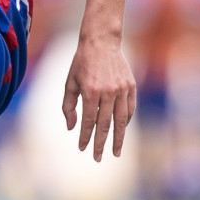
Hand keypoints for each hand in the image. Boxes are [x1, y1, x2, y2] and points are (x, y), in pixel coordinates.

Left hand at [61, 32, 135, 161]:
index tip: (82, 148)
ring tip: (116, 152)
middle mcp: (107, 92)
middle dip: (101, 143)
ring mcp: (121, 89)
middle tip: (98, 158)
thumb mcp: (69, 82)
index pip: (88, 121)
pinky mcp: (131, 86)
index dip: (85, 136)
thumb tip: (71, 128)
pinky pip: (130, 109)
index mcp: (90, 91)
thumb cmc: (81, 63)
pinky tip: (121, 131)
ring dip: (118, 138)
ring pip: (121, 120)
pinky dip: (126, 122)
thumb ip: (68, 106)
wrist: (101, 41)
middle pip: (105, 125)